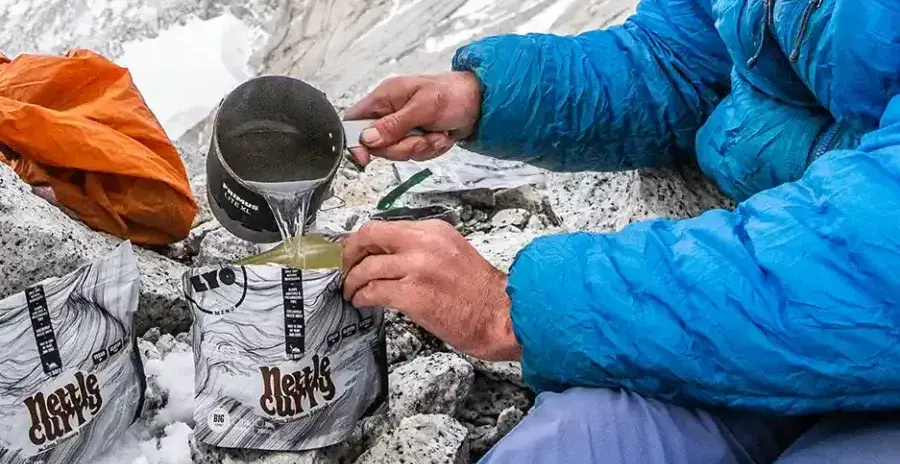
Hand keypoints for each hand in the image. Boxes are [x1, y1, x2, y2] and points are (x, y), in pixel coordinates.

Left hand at [341, 220, 519, 361]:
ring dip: (352, 281)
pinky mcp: (413, 295)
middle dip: (348, 253)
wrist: (501, 315)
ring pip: (366, 267)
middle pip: (369, 237)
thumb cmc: (479, 292)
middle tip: (342, 268)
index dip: (361, 240)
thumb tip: (388, 254)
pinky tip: (362, 302)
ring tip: (351, 291)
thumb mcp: (452, 252)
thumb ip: (422, 248)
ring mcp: (417, 268)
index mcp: (433, 230)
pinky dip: (362, 297)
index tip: (352, 251)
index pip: (385, 227)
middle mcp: (424, 244)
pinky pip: (373, 291)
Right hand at [344, 72, 481, 166]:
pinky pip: (414, 155)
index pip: (353, 122)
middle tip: (422, 137)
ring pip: (397, 153)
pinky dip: (430, 150)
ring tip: (437, 134)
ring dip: (421, 148)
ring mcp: (402, 127)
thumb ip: (394, 124)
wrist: (480, 103)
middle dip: (402, 147)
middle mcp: (389, 113)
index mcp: (384, 98)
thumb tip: (367, 138)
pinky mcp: (414, 138)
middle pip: (377, 145)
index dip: (355, 141)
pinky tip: (440, 136)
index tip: (365, 157)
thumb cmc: (454, 94)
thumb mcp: (423, 107)